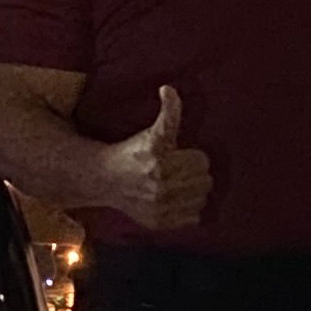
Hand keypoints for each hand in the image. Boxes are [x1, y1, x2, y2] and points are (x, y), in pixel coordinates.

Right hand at [98, 84, 213, 231]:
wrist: (105, 179)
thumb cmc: (132, 152)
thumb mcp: (152, 131)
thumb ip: (168, 111)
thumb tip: (169, 88)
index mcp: (160, 157)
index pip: (202, 160)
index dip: (194, 156)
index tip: (183, 155)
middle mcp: (160, 183)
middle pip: (205, 181)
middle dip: (196, 173)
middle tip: (184, 170)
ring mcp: (159, 205)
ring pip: (201, 200)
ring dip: (196, 192)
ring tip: (183, 185)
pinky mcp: (158, 222)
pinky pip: (193, 218)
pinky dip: (190, 210)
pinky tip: (178, 200)